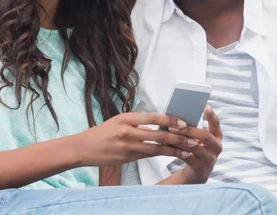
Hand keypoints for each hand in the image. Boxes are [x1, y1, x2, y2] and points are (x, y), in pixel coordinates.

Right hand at [75, 112, 196, 166]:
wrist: (83, 148)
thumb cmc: (101, 133)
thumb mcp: (118, 121)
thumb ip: (136, 122)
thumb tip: (158, 124)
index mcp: (126, 118)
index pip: (153, 118)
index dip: (171, 121)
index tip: (184, 123)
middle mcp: (128, 131)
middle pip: (158, 134)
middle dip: (178, 137)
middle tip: (192, 138)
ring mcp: (127, 146)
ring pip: (156, 148)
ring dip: (174, 149)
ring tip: (188, 149)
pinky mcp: (127, 158)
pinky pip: (148, 156)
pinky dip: (162, 155)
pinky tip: (172, 155)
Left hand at [172, 105, 222, 183]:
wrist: (198, 170)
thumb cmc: (196, 147)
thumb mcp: (199, 138)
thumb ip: (193, 127)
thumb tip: (177, 114)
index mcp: (217, 136)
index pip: (216, 124)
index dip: (211, 116)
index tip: (205, 106)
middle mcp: (216, 147)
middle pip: (205, 136)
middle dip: (190, 130)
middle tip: (176, 125)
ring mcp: (209, 158)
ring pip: (194, 147)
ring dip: (180, 139)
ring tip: (168, 133)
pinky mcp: (199, 167)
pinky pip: (186, 157)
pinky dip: (176, 150)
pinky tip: (167, 144)